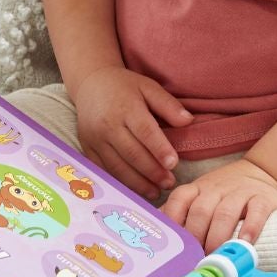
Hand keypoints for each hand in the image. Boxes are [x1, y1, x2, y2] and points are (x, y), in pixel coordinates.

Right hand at [71, 66, 192, 202]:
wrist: (90, 84)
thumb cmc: (124, 87)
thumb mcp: (148, 87)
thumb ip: (168, 105)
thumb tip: (188, 121)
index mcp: (126, 107)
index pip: (145, 131)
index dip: (159, 149)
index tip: (173, 164)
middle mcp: (108, 125)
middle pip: (132, 153)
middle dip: (152, 172)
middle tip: (169, 183)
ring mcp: (95, 139)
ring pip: (117, 166)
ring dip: (137, 182)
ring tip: (156, 192)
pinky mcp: (87, 148)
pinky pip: (104, 170)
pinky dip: (120, 182)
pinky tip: (135, 189)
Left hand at [163, 157, 276, 248]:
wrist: (263, 172)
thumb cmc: (225, 194)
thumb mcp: (201, 196)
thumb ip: (180, 214)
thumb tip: (158, 238)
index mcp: (196, 189)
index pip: (179, 200)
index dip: (174, 223)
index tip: (174, 246)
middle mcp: (216, 189)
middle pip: (201, 211)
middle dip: (196, 237)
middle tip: (195, 260)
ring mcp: (240, 192)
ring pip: (225, 213)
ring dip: (218, 237)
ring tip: (216, 258)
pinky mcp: (263, 198)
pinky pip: (256, 211)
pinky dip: (251, 228)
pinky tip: (245, 244)